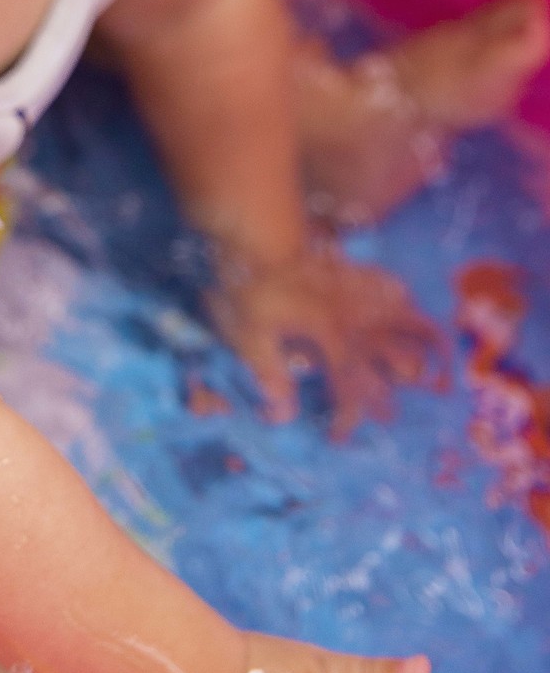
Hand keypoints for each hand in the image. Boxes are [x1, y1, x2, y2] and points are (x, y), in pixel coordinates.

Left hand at [209, 240, 445, 436]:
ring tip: (425, 365)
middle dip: (390, 392)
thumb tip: (285, 417)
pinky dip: (400, 299)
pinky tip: (402, 308)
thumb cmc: (247, 288)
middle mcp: (355, 317)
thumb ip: (271, 376)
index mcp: (332, 337)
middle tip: (384, 415)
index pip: (352, 389)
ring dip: (416, 342)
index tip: (338, 438)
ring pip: (406, 319)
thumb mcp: (248, 336)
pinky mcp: (353, 271)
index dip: (348, 419)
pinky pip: (390, 284)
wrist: (253, 233)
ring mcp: (359, 290)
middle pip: (393, 362)